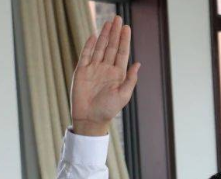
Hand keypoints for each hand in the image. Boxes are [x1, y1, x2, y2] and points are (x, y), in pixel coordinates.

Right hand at [70, 16, 139, 136]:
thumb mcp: (123, 95)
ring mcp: (94, 69)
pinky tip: (94, 36)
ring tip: (109, 22)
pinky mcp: (82, 71)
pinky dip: (89, 45)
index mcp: (118, 74)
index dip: (124, 40)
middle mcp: (106, 69)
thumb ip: (130, 79)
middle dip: (115, 33)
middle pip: (111, 47)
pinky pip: (86, 55)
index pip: (122, 53)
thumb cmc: (108, 110)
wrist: (90, 118)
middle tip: (118, 18)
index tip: (127, 27)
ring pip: (100, 48)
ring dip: (104, 35)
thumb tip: (138, 64)